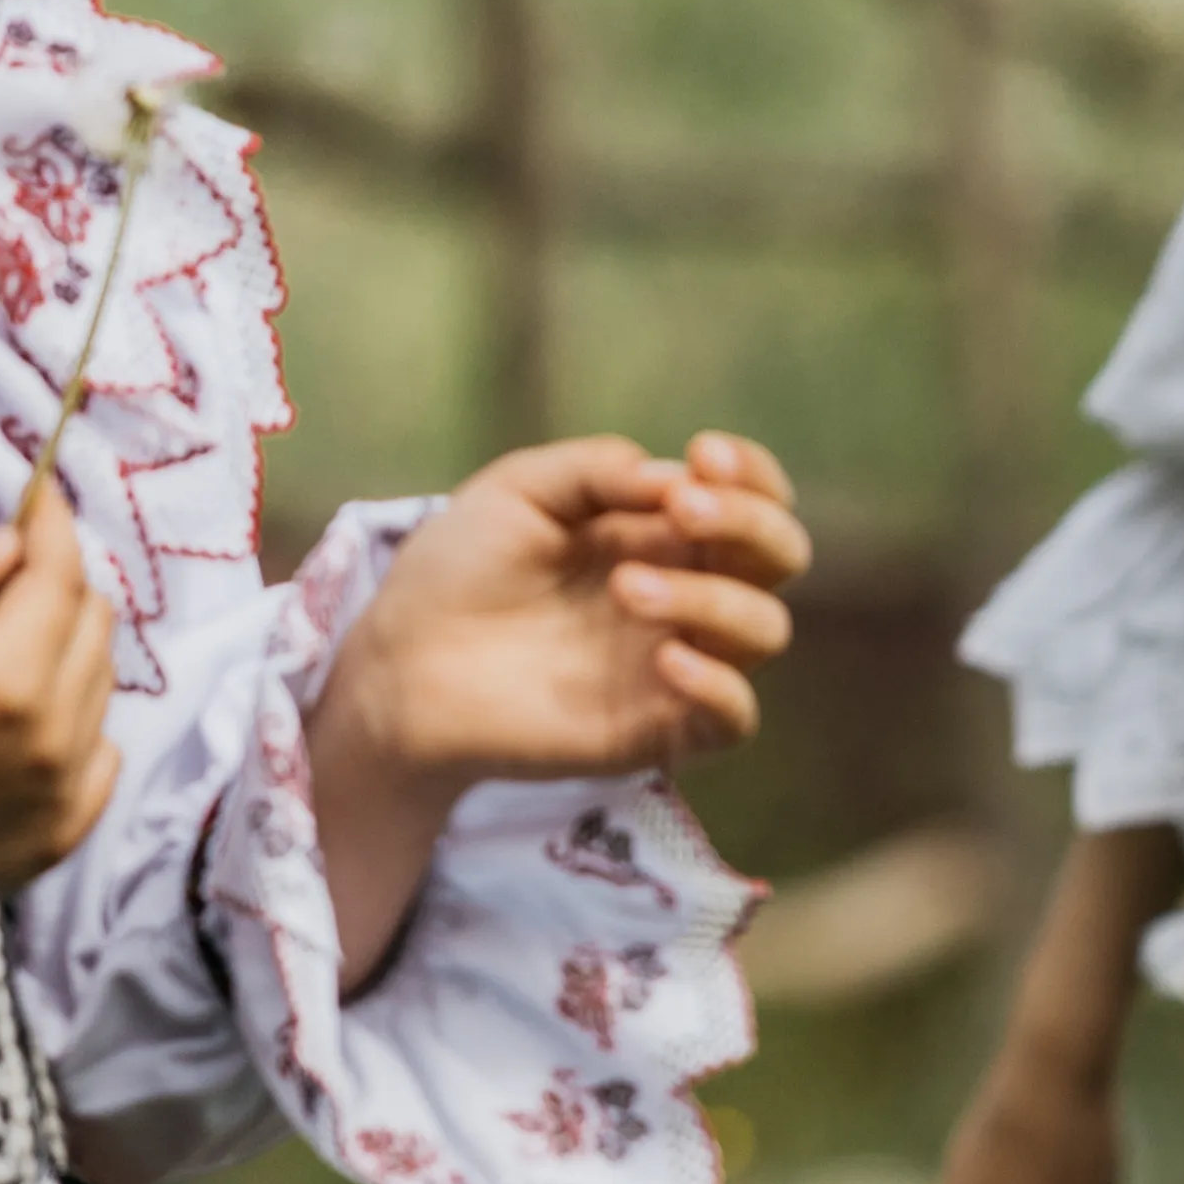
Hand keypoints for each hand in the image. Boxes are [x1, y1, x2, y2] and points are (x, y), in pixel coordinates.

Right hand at [0, 480, 123, 895]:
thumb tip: (3, 544)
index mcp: (10, 684)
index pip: (60, 579)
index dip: (54, 525)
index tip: (42, 491)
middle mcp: (61, 735)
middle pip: (95, 624)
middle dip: (61, 579)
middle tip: (15, 563)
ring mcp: (72, 788)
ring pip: (103, 680)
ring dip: (69, 641)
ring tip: (13, 630)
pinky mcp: (70, 828)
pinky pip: (102, 746)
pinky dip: (76, 709)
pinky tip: (27, 706)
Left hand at [319, 430, 811, 789]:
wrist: (403, 664)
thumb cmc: (459, 573)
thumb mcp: (517, 491)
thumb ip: (595, 470)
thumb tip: (673, 479)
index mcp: (664, 533)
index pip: (754, 499)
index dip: (750, 473)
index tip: (702, 455)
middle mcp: (688, 593)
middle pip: (780, 557)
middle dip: (749, 522)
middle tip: (682, 509)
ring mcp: (680, 663)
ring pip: (764, 630)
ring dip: (713, 597)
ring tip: (625, 588)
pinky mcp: (663, 728)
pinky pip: (736, 718)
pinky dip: (720, 687)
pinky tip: (666, 661)